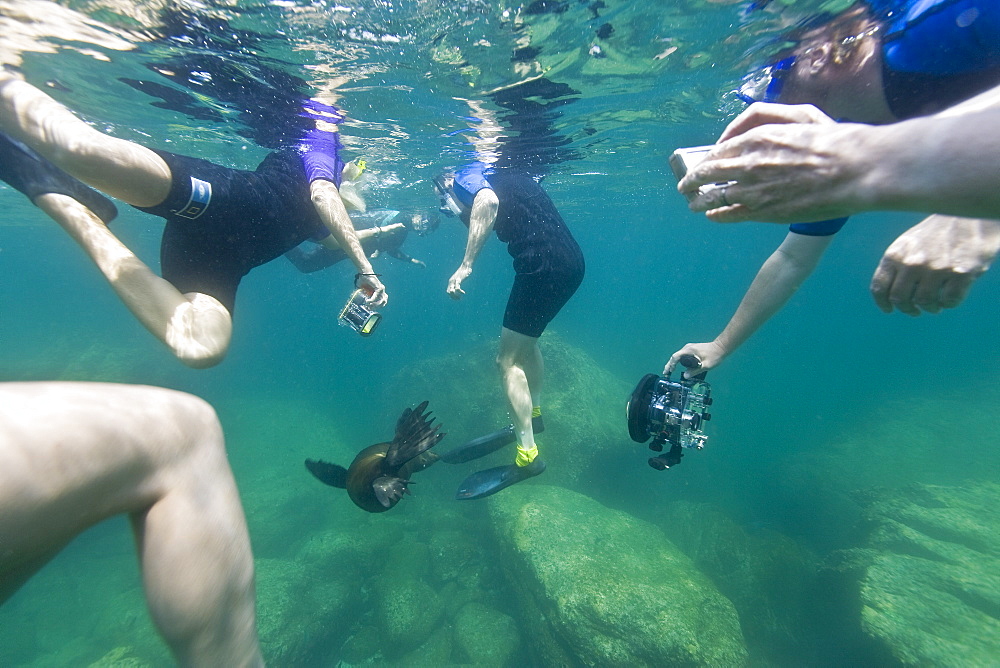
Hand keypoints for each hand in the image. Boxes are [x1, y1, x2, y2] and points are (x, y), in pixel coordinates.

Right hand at [356, 273, 387, 306]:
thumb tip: (361, 304)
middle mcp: (382, 291)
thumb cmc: (363, 280)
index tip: (370, 308)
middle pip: (383, 302)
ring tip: (369, 304)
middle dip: (376, 307)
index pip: (382, 302)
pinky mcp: (379, 287)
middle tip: (369, 308)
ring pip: (382, 300)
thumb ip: (364, 296)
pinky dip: (372, 300)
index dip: (377, 307)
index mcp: (379, 292)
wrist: (363, 273)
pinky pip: (377, 296)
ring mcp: (381, 289)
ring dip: (375, 304)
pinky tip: (368, 301)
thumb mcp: (363, 291)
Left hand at [447, 265, 470, 299]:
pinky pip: (457, 288)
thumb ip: (457, 282)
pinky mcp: (458, 280)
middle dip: (453, 297)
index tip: (457, 298)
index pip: (448, 291)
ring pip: (452, 291)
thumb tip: (458, 287)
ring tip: (460, 297)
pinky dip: (460, 292)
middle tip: (459, 299)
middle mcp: (451, 281)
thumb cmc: (463, 272)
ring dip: (455, 296)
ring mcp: (454, 281)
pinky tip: (463, 293)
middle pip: (449, 292)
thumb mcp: (459, 278)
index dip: (451, 296)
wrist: (465, 266)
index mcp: (451, 282)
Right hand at [664, 341, 727, 377]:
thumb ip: (695, 371)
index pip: (675, 357)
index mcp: (689, 350)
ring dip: (674, 362)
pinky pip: (683, 355)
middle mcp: (687, 348)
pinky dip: (679, 360)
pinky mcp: (692, 349)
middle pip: (675, 356)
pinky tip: (679, 366)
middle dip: (670, 364)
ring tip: (670, 370)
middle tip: (666, 372)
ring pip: (678, 355)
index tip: (669, 371)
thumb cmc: (715, 356)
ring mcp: (690, 348)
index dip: (671, 365)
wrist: (721, 347)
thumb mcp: (705, 366)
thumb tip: (685, 376)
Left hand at [678, 103, 869, 223]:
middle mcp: (749, 164)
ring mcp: (754, 190)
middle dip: (692, 181)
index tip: (699, 164)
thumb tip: (737, 134)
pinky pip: (730, 214)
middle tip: (684, 186)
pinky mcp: (764, 212)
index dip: (705, 160)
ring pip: (714, 196)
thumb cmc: (832, 140)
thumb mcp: (798, 115)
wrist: (855, 170)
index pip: (718, 151)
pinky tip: (711, 214)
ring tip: (692, 203)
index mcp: (756, 138)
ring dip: (699, 200)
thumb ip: (763, 119)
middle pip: (707, 174)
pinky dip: (717, 214)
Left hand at [870, 215, 999, 315]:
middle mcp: (912, 262)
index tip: (889, 309)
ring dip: (930, 307)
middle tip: (915, 310)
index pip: (879, 287)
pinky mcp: (960, 274)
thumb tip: (887, 294)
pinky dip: (948, 304)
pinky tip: (950, 297)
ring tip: (935, 305)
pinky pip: (949, 301)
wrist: (971, 216)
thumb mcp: (908, 243)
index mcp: (895, 254)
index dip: (882, 303)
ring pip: (924, 302)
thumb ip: (896, 265)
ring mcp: (936, 269)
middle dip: (907, 309)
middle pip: (900, 299)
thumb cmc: (937, 232)